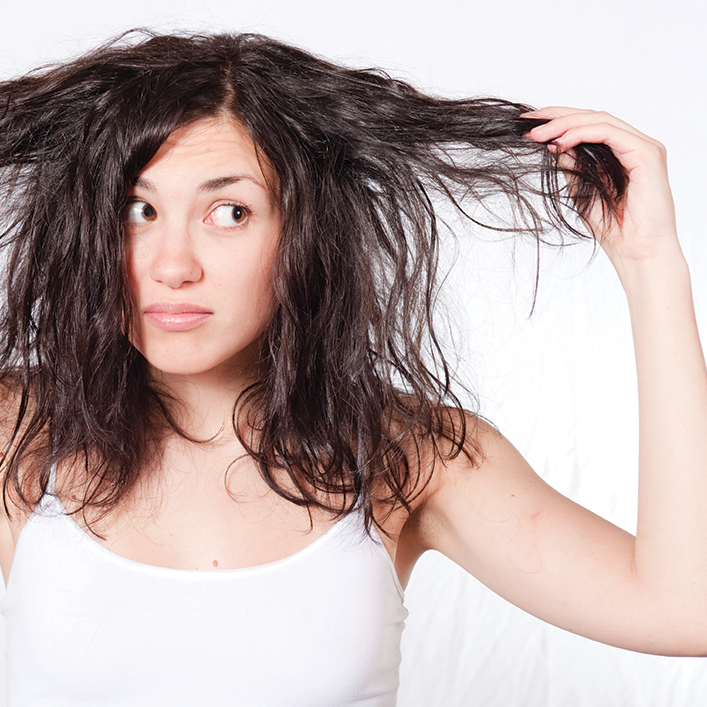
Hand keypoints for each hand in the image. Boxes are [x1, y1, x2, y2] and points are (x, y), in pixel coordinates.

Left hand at [522, 108, 678, 269]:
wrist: (636, 252)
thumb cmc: (613, 228)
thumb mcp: (581, 191)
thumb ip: (572, 167)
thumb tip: (553, 144)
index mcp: (620, 153)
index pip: (588, 126)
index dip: (559, 121)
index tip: (530, 126)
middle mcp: (633, 145)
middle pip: (593, 118)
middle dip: (558, 117)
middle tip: (529, 124)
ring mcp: (643, 147)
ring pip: (600, 121)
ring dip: (566, 124)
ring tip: (539, 134)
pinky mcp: (647, 154)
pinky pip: (610, 133)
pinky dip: (583, 133)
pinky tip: (561, 142)